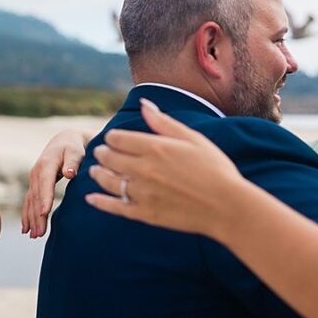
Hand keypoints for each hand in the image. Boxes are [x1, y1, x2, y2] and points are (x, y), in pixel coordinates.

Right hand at [21, 129, 89, 238]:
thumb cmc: (73, 147)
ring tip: (34, 236)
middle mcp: (36, 172)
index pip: (45, 183)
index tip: (44, 213)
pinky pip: (29, 202)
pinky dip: (27, 215)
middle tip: (39, 233)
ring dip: (30, 219)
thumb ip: (73, 161)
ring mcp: (33, 179)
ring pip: (30, 201)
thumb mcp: (76, 151)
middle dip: (36, 215)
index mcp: (46, 163)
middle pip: (36, 196)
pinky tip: (27, 229)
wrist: (64, 141)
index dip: (44, 198)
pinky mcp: (34, 185)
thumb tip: (69, 173)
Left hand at [82, 98, 247, 238]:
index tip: (113, 139)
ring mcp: (142, 193)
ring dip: (97, 174)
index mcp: (155, 147)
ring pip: (108, 181)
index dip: (112, 137)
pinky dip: (100, 202)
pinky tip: (91, 199)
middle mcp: (144, 169)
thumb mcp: (192, 139)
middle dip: (102, 154)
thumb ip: (164, 122)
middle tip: (100, 153)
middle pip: (109, 158)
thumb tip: (143, 103)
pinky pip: (115, 207)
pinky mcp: (145, 214)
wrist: (226, 206)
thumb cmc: (215, 169)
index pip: (118, 139)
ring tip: (95, 171)